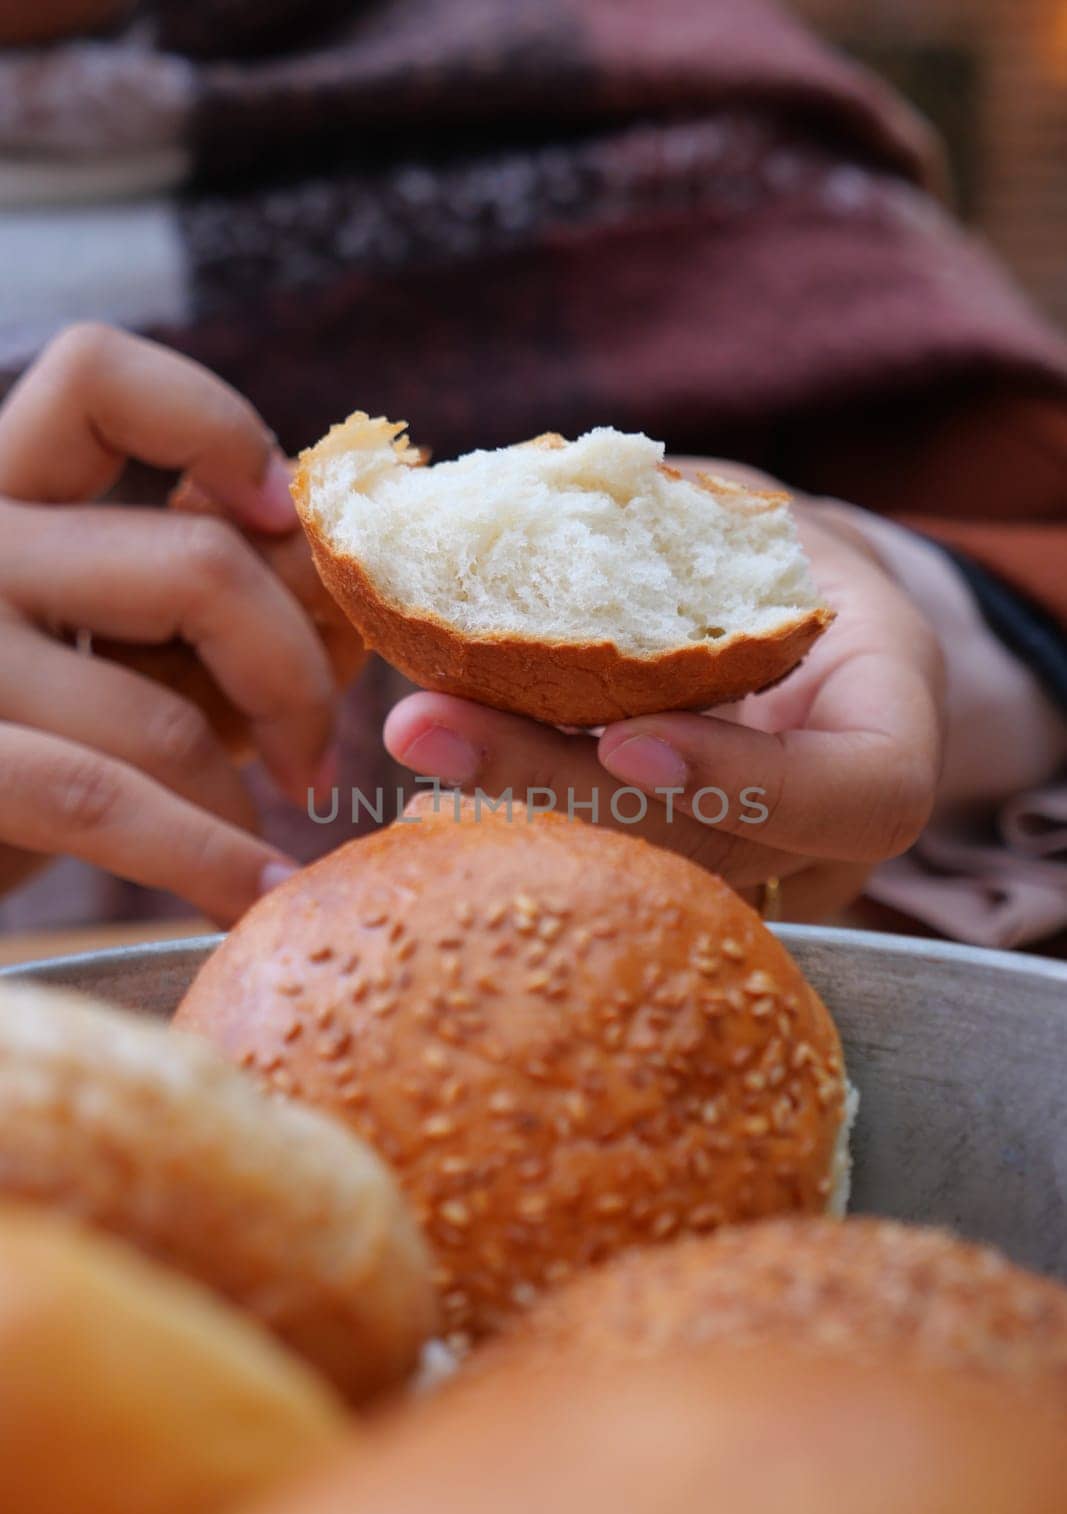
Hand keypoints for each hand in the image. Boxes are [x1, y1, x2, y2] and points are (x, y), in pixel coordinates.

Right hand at [0, 324, 336, 923]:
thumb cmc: (22, 742)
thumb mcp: (101, 646)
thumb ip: (193, 596)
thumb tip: (342, 574)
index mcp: (0, 489)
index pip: (96, 377)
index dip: (214, 426)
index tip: (284, 514)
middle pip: (197, 566)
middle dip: (296, 677)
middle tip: (316, 758)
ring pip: (162, 707)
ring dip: (243, 796)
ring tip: (271, 854)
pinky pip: (103, 802)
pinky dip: (205, 860)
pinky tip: (253, 896)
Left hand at [384, 462, 945, 922]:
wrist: (779, 609)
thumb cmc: (772, 550)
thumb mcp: (747, 523)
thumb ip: (671, 537)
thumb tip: (503, 502)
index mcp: (889, 726)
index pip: (861, 793)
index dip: (744, 778)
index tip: (625, 736)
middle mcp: (825, 825)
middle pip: (709, 846)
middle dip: (563, 792)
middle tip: (427, 730)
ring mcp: (750, 859)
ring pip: (638, 866)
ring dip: (512, 805)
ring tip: (413, 736)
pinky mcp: (676, 861)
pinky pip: (599, 853)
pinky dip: (513, 803)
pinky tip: (430, 755)